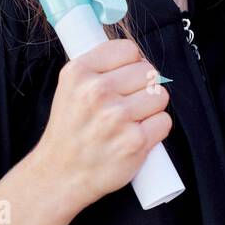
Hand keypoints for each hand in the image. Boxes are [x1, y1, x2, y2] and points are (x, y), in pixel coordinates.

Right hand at [28, 38, 170, 215]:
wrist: (61, 175)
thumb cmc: (70, 132)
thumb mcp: (70, 88)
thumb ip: (99, 68)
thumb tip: (136, 57)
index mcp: (79, 72)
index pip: (129, 50)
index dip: (131, 65)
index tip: (125, 79)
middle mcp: (97, 91)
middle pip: (149, 72)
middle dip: (143, 88)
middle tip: (127, 105)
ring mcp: (117, 117)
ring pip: (160, 96)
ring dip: (151, 109)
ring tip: (130, 121)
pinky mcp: (134, 141)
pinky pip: (164, 121)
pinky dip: (155, 130)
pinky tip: (136, 136)